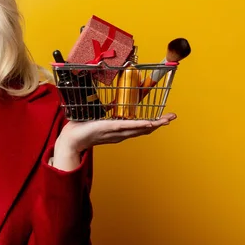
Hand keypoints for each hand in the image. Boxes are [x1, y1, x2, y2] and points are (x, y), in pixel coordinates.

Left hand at [56, 113, 177, 153]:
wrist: (71, 139)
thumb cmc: (83, 129)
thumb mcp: (98, 119)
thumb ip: (106, 113)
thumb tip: (112, 105)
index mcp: (119, 132)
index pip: (139, 127)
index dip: (153, 123)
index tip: (165, 118)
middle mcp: (120, 134)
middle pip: (144, 129)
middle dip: (160, 123)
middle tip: (172, 117)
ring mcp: (116, 132)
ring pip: (139, 128)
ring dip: (154, 124)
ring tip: (166, 119)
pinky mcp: (109, 128)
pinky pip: (126, 126)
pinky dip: (139, 125)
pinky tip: (149, 123)